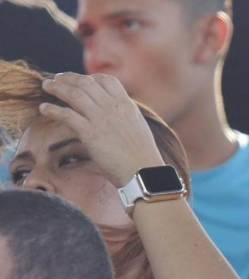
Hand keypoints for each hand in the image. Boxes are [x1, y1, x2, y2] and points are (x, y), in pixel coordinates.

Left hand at [38, 72, 164, 187]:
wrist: (144, 171)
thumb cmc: (142, 154)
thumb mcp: (138, 126)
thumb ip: (124, 114)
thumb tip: (115, 112)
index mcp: (126, 105)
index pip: (106, 80)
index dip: (90, 78)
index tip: (79, 80)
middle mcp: (112, 108)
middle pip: (86, 83)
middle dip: (68, 78)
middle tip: (57, 80)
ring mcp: (101, 119)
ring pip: (74, 94)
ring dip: (57, 88)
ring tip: (47, 86)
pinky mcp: (90, 133)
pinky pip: (66, 115)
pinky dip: (53, 110)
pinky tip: (44, 109)